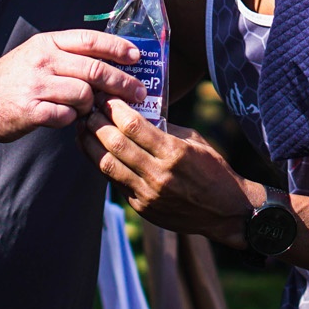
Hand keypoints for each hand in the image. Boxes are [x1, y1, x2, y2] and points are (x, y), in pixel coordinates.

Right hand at [0, 30, 148, 142]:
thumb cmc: (11, 81)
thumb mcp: (35, 56)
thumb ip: (66, 57)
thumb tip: (107, 62)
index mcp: (46, 43)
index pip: (90, 40)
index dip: (118, 48)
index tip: (137, 57)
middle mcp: (43, 60)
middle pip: (95, 69)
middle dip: (122, 82)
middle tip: (139, 93)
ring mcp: (36, 85)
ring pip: (84, 94)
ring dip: (92, 105)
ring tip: (88, 110)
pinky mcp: (31, 110)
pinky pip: (66, 116)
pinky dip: (72, 120)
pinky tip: (67, 119)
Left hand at [79, 96, 255, 247]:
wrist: (226, 212)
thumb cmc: (213, 170)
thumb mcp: (195, 141)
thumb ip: (164, 128)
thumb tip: (135, 110)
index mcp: (175, 153)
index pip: (134, 126)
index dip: (114, 108)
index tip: (105, 96)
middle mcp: (159, 174)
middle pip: (115, 144)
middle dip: (96, 122)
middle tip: (88, 108)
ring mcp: (148, 194)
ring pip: (107, 165)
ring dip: (90, 144)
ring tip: (83, 128)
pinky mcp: (142, 208)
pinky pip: (114, 182)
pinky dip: (101, 164)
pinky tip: (95, 150)